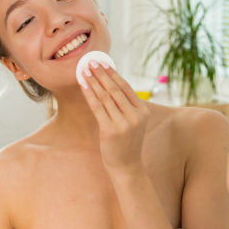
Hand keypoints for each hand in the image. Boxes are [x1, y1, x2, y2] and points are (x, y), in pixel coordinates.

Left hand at [80, 61, 149, 175]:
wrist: (127, 166)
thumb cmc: (127, 142)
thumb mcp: (133, 122)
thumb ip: (126, 106)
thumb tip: (110, 83)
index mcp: (144, 111)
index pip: (126, 87)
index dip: (113, 74)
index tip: (103, 63)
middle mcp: (136, 116)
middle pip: (115, 89)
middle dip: (102, 74)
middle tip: (91, 62)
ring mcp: (124, 124)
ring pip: (106, 97)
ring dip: (94, 81)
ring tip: (84, 71)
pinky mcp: (110, 130)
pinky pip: (98, 107)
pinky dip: (90, 94)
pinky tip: (84, 85)